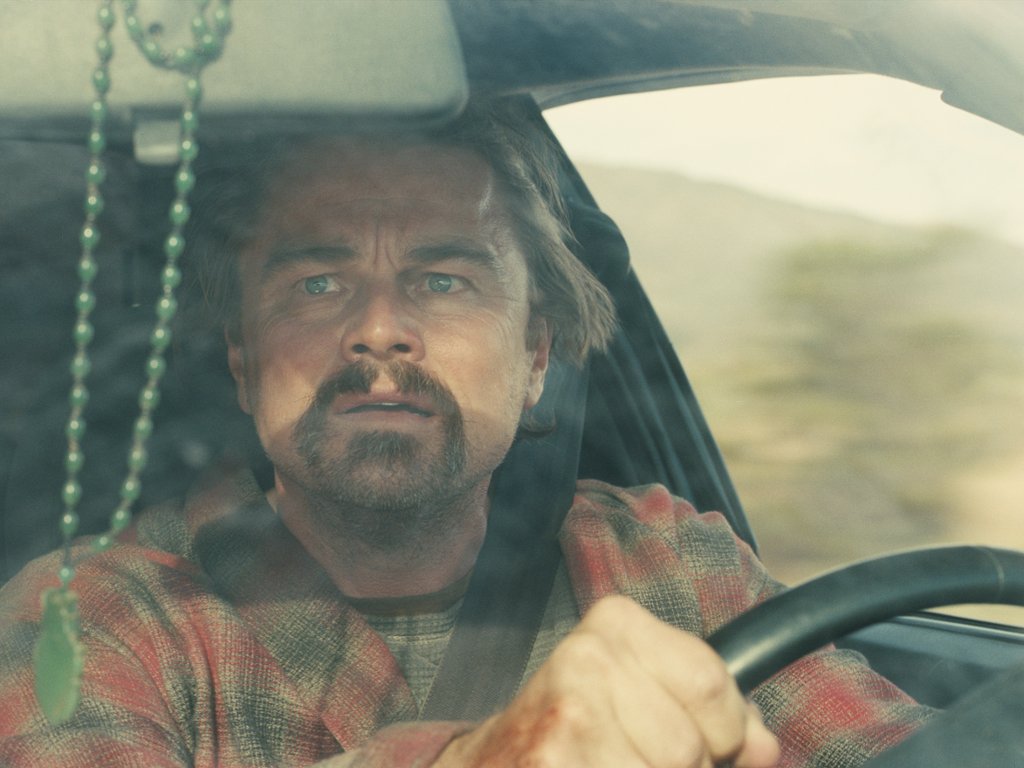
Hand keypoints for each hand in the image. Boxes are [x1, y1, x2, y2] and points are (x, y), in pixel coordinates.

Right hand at [436, 595, 779, 767]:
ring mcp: (567, 718)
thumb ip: (710, 711)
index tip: (701, 743)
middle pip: (691, 747)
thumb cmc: (571, 729)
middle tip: (639, 761)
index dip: (724, 733)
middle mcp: (587, 659)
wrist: (489, 761)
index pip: (712, 683)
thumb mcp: (638, 694)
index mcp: (615, 625)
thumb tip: (766, 745)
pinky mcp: (552, 761)